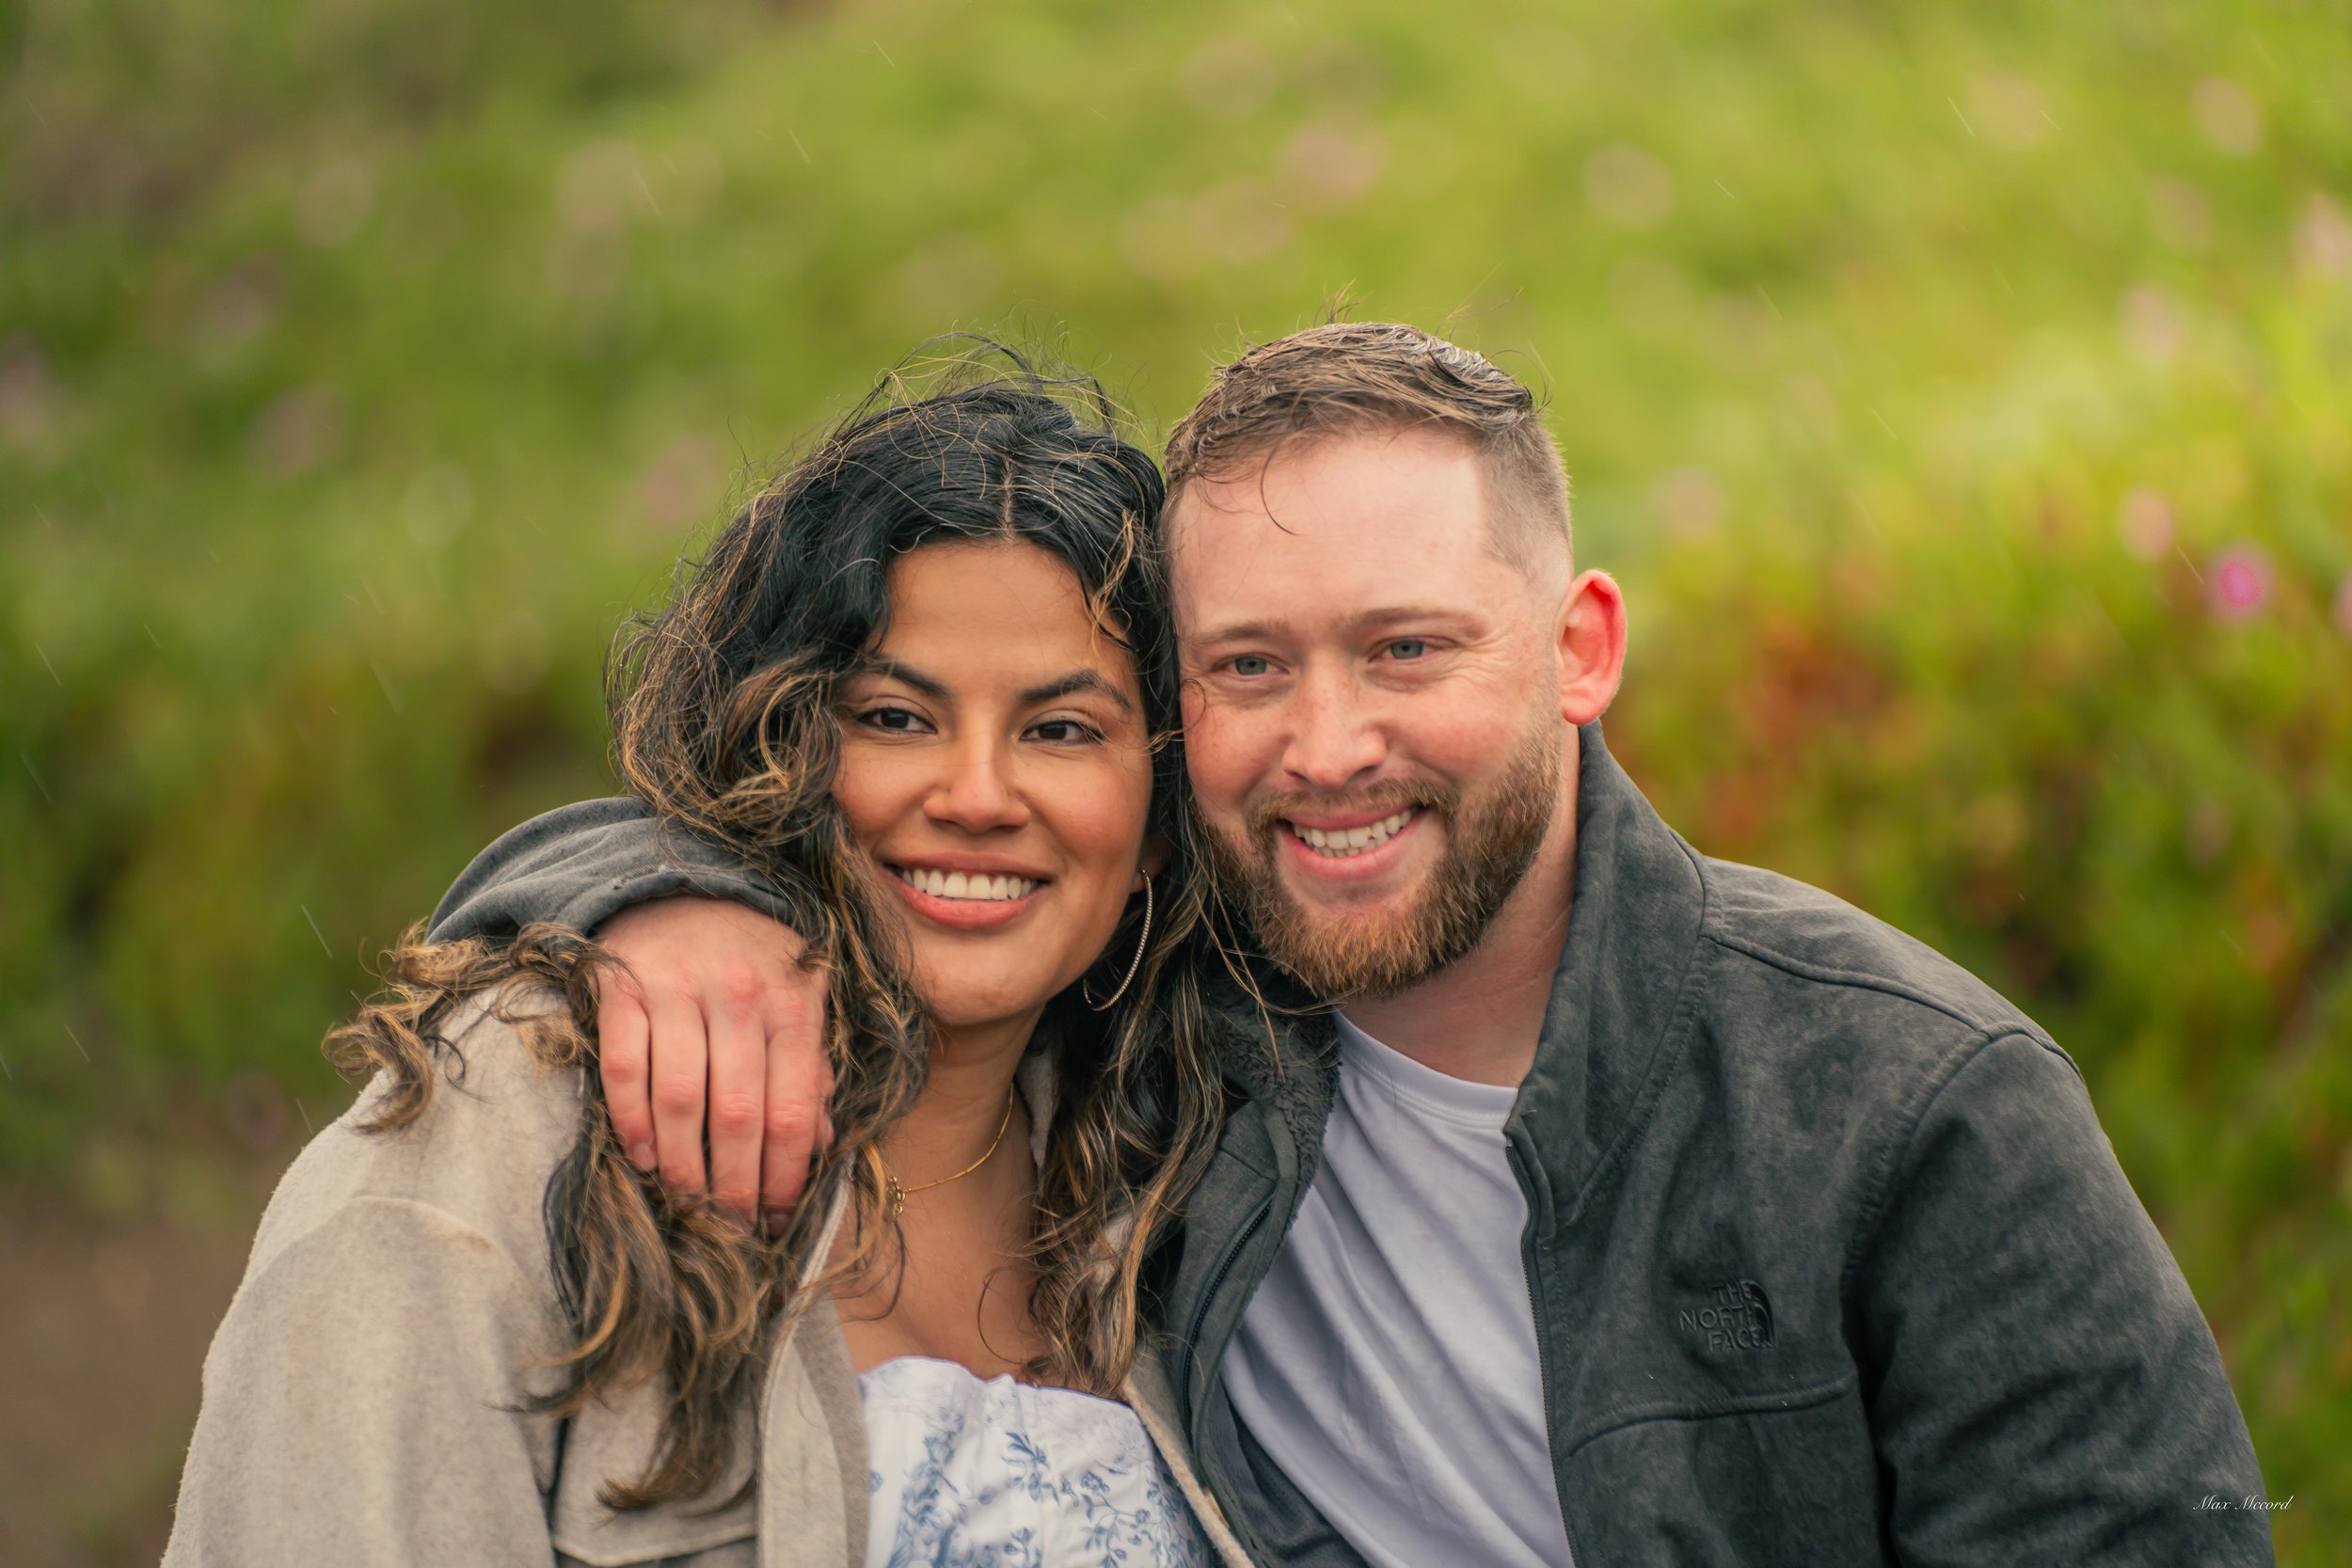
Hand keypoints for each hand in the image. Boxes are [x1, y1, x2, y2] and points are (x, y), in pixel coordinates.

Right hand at [591, 895, 830, 1228]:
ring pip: (680, 1098)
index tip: (778, 1218)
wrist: (681, 881)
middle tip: (731, 1229)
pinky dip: (631, 1120)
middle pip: (739, 1113)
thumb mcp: (799, 997)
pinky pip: (624, 1068)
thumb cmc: (751, 957)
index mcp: (792, 1002)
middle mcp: (738, 995)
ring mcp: (676, 988)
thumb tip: (824, 1142)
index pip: (794, 1106)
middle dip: (736, 1184)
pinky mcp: (620, 986)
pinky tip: (643, 1157)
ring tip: (688, 1205)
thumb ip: (812, 1066)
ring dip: (683, 1165)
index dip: (786, 1173)